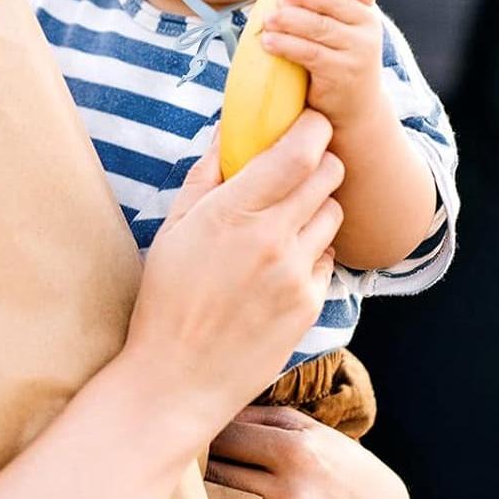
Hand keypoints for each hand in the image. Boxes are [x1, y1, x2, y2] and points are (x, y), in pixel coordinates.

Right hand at [125, 112, 343, 441]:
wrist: (176, 378)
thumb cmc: (165, 299)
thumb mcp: (172, 229)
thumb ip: (206, 176)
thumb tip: (227, 133)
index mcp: (232, 213)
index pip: (299, 152)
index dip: (312, 127)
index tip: (307, 120)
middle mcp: (271, 239)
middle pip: (328, 175)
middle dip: (319, 161)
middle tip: (300, 164)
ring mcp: (295, 274)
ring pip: (334, 214)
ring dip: (318, 206)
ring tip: (287, 218)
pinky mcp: (310, 305)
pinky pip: (328, 258)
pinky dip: (312, 251)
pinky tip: (282, 263)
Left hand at [206, 404, 410, 498]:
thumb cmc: (337, 469)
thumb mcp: (310, 431)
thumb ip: (258, 417)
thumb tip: (208, 417)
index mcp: (296, 453)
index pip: (223, 440)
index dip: (210, 439)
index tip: (206, 443)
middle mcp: (294, 497)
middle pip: (217, 477)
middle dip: (207, 471)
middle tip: (201, 470)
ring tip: (223, 497)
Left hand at [258, 0, 383, 129]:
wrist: (353, 107)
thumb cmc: (333, 59)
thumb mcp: (325, 30)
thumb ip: (302, 5)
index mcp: (365, 10)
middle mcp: (367, 28)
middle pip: (334, 3)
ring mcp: (358, 51)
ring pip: (319, 27)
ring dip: (288, 20)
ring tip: (266, 20)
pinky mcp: (342, 73)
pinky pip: (309, 53)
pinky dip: (285, 45)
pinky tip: (267, 41)